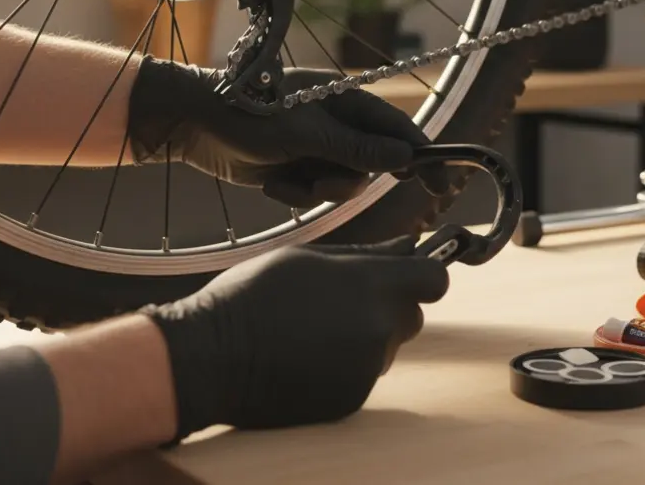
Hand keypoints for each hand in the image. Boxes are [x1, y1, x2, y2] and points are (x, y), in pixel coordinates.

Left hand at [126, 60, 446, 207]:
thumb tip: (406, 158)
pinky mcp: (295, 169)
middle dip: (344, 182)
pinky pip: (313, 195)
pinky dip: (293, 194)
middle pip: (370, 168)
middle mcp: (337, 126)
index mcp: (347, 103)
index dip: (424, 158)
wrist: (193, 124)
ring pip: (341, 186)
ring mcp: (316, 149)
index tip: (442, 183)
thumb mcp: (307, 134)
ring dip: (314, 190)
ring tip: (282, 177)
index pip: (399, 133)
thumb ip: (357, 149)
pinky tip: (268, 181)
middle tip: (318, 181)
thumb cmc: (250, 113)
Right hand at [141, 236, 449, 438]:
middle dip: (389, 306)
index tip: (408, 274)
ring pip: (387, 345)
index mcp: (369, 284)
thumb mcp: (305, 258)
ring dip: (367, 336)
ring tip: (315, 330)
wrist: (209, 358)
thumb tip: (408, 245)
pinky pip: (365, 374)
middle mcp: (377, 327)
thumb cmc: (250, 297)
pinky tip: (307, 356)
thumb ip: (365, 254)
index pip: (435, 279)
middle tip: (342, 302)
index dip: (423, 273)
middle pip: (412, 314)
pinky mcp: (352, 398)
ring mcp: (366, 367)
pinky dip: (346, 365)